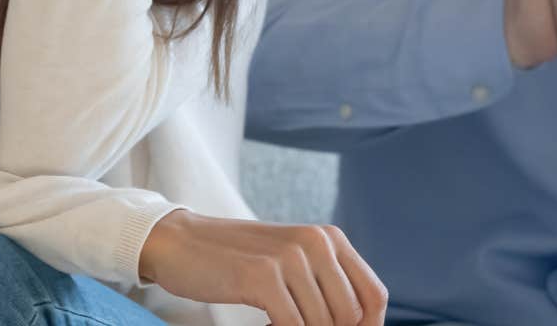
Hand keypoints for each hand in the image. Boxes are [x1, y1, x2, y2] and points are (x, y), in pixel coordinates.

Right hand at [138, 210, 386, 325]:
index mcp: (330, 238)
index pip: (374, 295)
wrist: (181, 242)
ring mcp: (290, 257)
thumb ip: (325, 284)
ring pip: (322, 324)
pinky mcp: (262, 276)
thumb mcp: (292, 262)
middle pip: (351, 316)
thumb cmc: (238, 261)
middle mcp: (317, 242)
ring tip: (276, 324)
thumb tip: (359, 323)